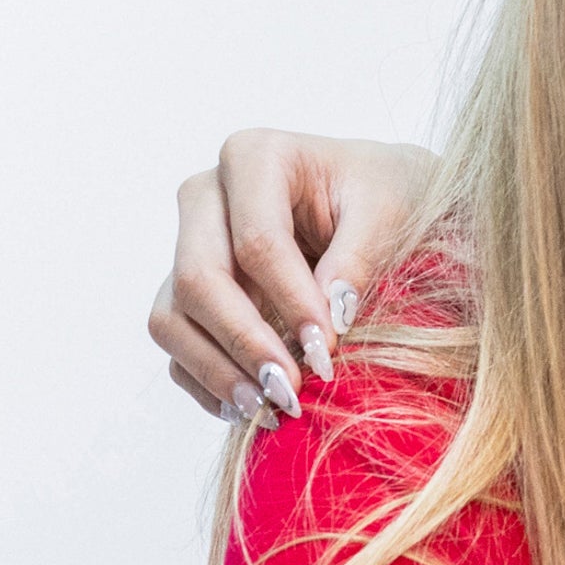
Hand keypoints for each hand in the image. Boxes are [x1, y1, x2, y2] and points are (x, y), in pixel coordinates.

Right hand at [150, 131, 435, 418]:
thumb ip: (359, 258)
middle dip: (245, 342)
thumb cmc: (387, 191)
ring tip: (272, 407)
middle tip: (293, 389)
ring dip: (218, 370)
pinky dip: (207, 380)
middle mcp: (206, 197)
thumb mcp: (391, 209)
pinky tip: (251, 407)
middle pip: (199, 279)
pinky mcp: (187, 290)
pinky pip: (177, 345)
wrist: (379, 195)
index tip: (328, 351)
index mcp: (254, 157)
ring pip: (172, 317)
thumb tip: (329, 319)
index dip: (290, 301)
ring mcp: (188, 245)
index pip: (256, 242)